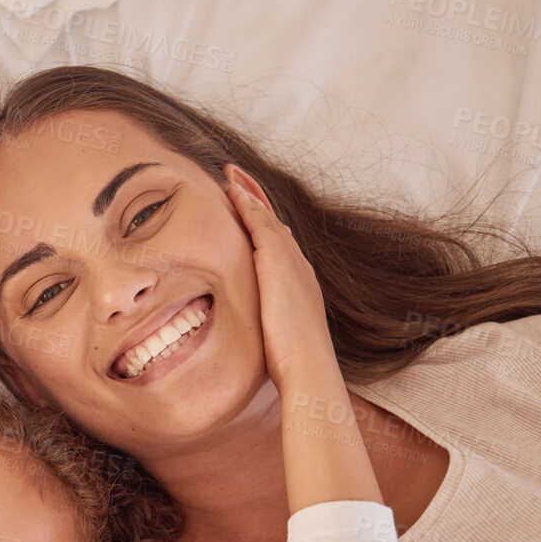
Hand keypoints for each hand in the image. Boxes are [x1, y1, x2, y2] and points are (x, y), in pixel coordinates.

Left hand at [224, 166, 337, 391]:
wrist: (308, 366)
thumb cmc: (292, 364)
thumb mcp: (277, 340)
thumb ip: (267, 328)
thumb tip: (258, 339)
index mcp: (297, 285)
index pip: (276, 248)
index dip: (261, 228)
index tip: (248, 212)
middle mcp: (298, 267)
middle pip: (275, 225)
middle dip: (257, 202)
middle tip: (238, 180)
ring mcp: (290, 261)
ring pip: (267, 219)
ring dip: (250, 194)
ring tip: (232, 175)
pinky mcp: (278, 260)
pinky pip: (260, 223)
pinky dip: (247, 203)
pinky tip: (232, 190)